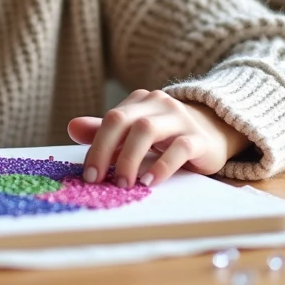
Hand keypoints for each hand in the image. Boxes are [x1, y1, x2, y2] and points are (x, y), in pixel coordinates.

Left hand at [66, 89, 249, 187]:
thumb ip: (104, 131)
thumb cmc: (166, 136)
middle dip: (106, 151)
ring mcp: (180, 118)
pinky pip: (180, 147)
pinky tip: (151, 182)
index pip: (111, 119)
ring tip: (124, 183)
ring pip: (148, 129)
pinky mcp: (199, 138)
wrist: (213, 133)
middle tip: (97, 180)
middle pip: (124, 120)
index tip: (88, 175)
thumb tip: (71, 127)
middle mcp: (158, 103)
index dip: (96, 145)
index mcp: (139, 101)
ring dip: (130, 158)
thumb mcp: (134, 133)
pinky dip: (162, 165)